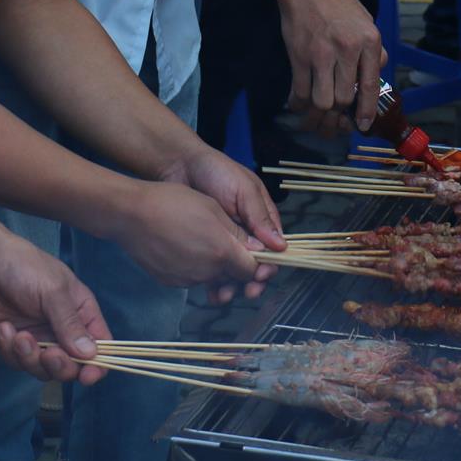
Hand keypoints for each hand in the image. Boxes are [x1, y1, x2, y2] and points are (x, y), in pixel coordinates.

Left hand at [0, 232, 110, 382]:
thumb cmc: (25, 266)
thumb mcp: (53, 291)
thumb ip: (70, 324)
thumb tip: (91, 355)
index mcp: (81, 314)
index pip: (100, 347)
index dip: (98, 365)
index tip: (88, 375)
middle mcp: (61, 331)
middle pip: (71, 366)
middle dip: (60, 366)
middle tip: (48, 354)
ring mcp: (37, 339)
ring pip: (43, 370)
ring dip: (31, 357)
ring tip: (20, 336)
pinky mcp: (11, 345)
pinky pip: (16, 362)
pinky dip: (10, 349)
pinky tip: (4, 327)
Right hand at [117, 181, 260, 286]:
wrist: (130, 213)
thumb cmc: (171, 203)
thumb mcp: (212, 209)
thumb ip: (239, 234)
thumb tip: (260, 248)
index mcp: (221, 253)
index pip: (251, 270)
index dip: (257, 263)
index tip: (257, 253)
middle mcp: (206, 272)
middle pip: (232, 277)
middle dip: (236, 265)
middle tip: (229, 245)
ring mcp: (186, 279)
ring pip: (211, 278)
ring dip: (214, 266)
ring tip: (203, 241)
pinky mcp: (169, 281)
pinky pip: (191, 278)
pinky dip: (194, 267)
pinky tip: (184, 247)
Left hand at [161, 148, 285, 300]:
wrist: (179, 165)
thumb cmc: (217, 172)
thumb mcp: (243, 190)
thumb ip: (259, 216)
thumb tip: (281, 246)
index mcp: (261, 218)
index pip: (274, 248)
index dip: (270, 265)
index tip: (262, 276)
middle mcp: (246, 232)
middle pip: (255, 264)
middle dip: (252, 280)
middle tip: (246, 292)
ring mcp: (224, 240)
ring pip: (234, 269)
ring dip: (232, 285)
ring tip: (223, 295)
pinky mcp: (205, 245)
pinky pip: (213, 267)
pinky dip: (213, 281)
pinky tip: (209, 292)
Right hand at [276, 0, 384, 131]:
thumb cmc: (339, 4)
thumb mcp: (367, 23)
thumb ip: (375, 51)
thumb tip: (378, 74)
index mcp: (369, 42)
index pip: (370, 85)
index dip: (366, 111)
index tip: (362, 126)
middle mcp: (347, 50)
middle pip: (344, 98)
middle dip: (340, 114)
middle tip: (336, 120)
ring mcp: (321, 54)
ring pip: (322, 101)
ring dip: (319, 113)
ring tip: (317, 116)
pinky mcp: (299, 56)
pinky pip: (300, 91)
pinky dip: (299, 104)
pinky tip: (300, 104)